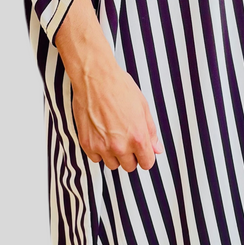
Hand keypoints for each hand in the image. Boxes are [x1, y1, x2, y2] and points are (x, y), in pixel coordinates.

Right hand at [71, 57, 163, 171]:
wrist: (95, 78)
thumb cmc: (119, 87)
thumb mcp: (143, 107)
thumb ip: (150, 132)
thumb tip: (156, 148)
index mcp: (138, 137)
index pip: (147, 163)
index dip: (146, 156)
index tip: (142, 151)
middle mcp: (120, 146)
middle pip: (130, 166)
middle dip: (130, 156)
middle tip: (126, 139)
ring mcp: (102, 146)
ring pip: (112, 164)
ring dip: (114, 155)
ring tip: (112, 136)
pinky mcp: (87, 143)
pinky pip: (96, 159)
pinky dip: (99, 151)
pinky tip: (101, 135)